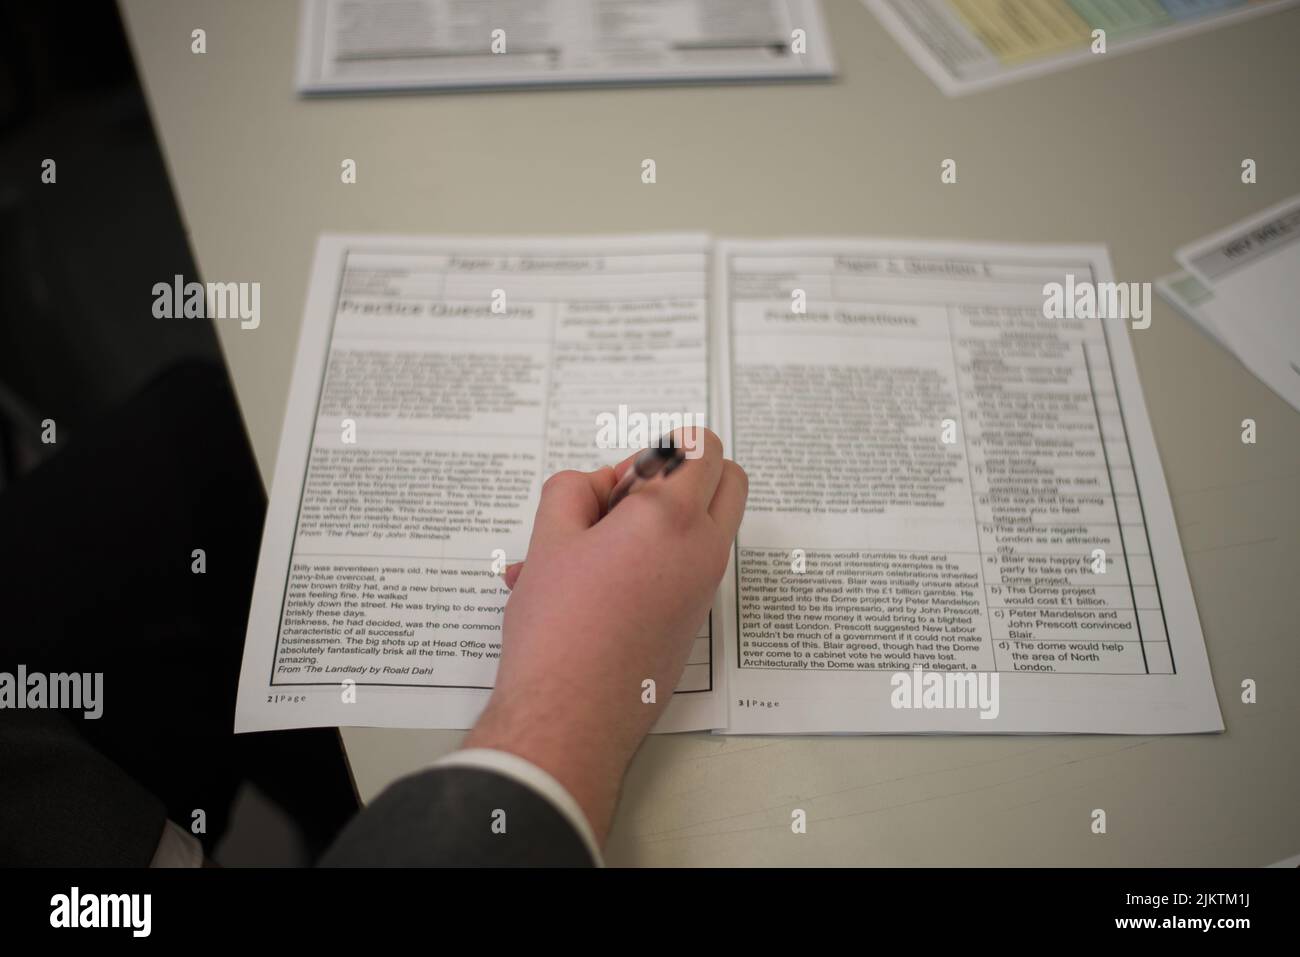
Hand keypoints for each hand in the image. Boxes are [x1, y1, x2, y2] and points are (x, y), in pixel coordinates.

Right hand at [464, 428, 746, 842]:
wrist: (570, 715)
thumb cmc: (558, 628)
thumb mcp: (549, 536)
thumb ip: (574, 489)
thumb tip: (598, 488)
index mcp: (671, 517)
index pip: (702, 448)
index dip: (660, 448)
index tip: (621, 477)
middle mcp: (702, 551)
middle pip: (727, 481)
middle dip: (684, 474)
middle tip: (625, 499)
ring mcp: (704, 590)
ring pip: (704, 527)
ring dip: (660, 520)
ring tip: (585, 550)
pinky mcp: (692, 621)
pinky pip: (685, 569)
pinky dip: (649, 562)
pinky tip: (582, 588)